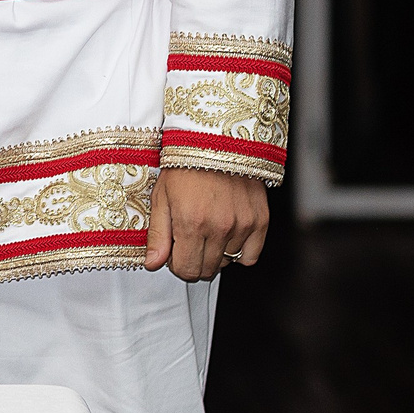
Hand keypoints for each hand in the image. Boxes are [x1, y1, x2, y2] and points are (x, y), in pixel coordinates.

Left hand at [145, 166, 267, 281]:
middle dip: (195, 260)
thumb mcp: (161, 196)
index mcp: (191, 223)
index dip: (178, 264)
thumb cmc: (185, 165)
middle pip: (207, 270)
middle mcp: (219, 227)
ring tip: (208, 229)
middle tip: (190, 240)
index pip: (187, 270)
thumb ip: (158, 234)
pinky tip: (228, 235)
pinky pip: (250, 256)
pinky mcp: (260, 221)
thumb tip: (153, 263)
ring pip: (227, 262)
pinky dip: (239, 252)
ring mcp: (242, 225)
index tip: (176, 252)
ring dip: (215, 253)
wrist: (217, 142)